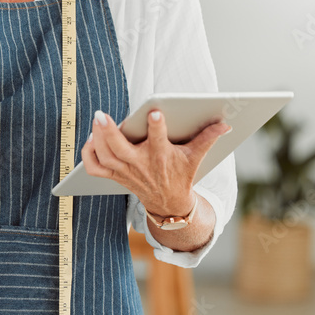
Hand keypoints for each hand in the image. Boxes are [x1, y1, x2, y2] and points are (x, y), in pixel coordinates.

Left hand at [81, 109, 230, 216]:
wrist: (169, 203)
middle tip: (101, 115)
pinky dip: (88, 155)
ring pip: (105, 156)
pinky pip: (95, 168)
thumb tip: (225, 124)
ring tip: (97, 120)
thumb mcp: (196, 157)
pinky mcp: (115, 175)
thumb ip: (208, 138)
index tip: (155, 111)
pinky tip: (89, 139)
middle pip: (120, 150)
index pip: (159, 141)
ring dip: (97, 140)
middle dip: (109, 133)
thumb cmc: (180, 174)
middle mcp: (140, 164)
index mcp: (161, 156)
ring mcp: (125, 171)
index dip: (157, 126)